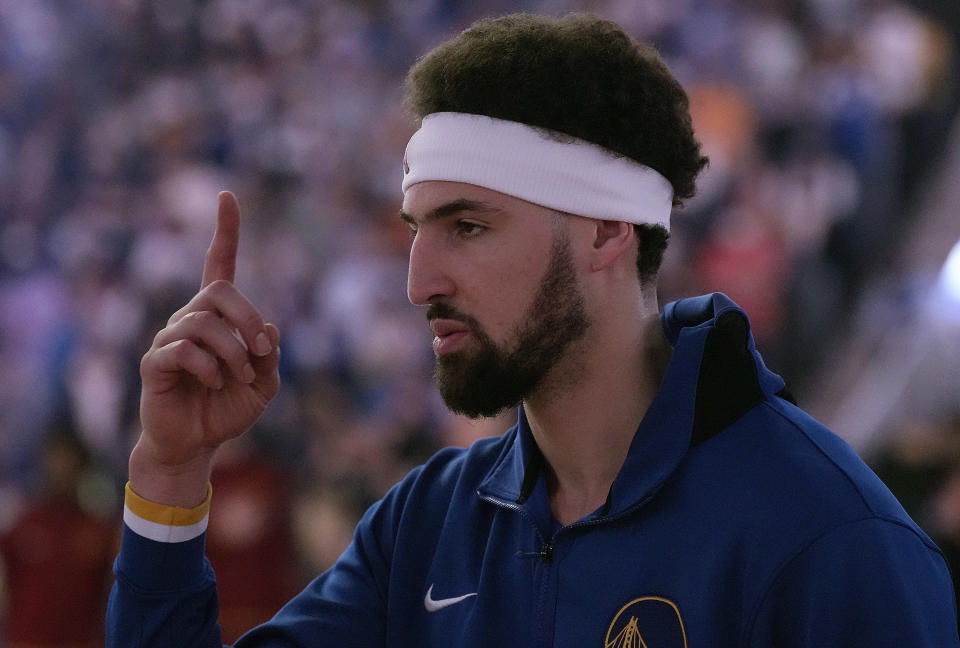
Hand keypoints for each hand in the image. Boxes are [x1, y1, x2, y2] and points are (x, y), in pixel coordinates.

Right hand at [131, 192, 280, 505]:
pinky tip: (214, 383)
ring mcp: (169, 338)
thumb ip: (271, 357)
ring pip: (204, 323)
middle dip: (249, 319)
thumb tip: (269, 329)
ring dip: (234, 352)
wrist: (195, 445)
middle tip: (262, 351)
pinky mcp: (155, 362)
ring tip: (241, 377)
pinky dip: (209, 368)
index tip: (227, 196)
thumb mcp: (264, 386)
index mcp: (218, 318)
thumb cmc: (227, 410)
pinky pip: (184, 349)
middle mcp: (190, 319)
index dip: (225, 231)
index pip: (218, 264)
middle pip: (219, 292)